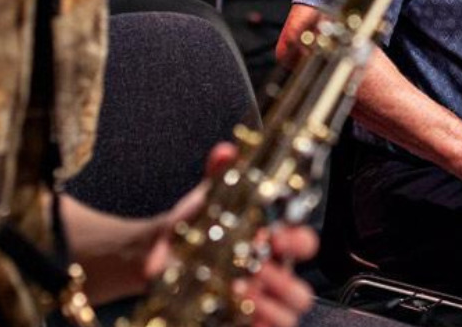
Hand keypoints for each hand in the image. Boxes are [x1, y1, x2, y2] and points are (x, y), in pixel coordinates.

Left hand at [145, 144, 317, 326]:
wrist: (158, 257)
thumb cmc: (192, 229)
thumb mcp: (204, 200)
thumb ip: (219, 176)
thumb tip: (226, 152)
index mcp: (270, 243)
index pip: (303, 243)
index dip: (300, 242)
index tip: (278, 238)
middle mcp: (269, 275)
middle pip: (303, 288)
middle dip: (285, 281)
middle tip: (258, 271)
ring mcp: (258, 302)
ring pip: (289, 313)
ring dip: (270, 306)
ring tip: (242, 292)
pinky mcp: (243, 320)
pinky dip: (257, 322)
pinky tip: (235, 311)